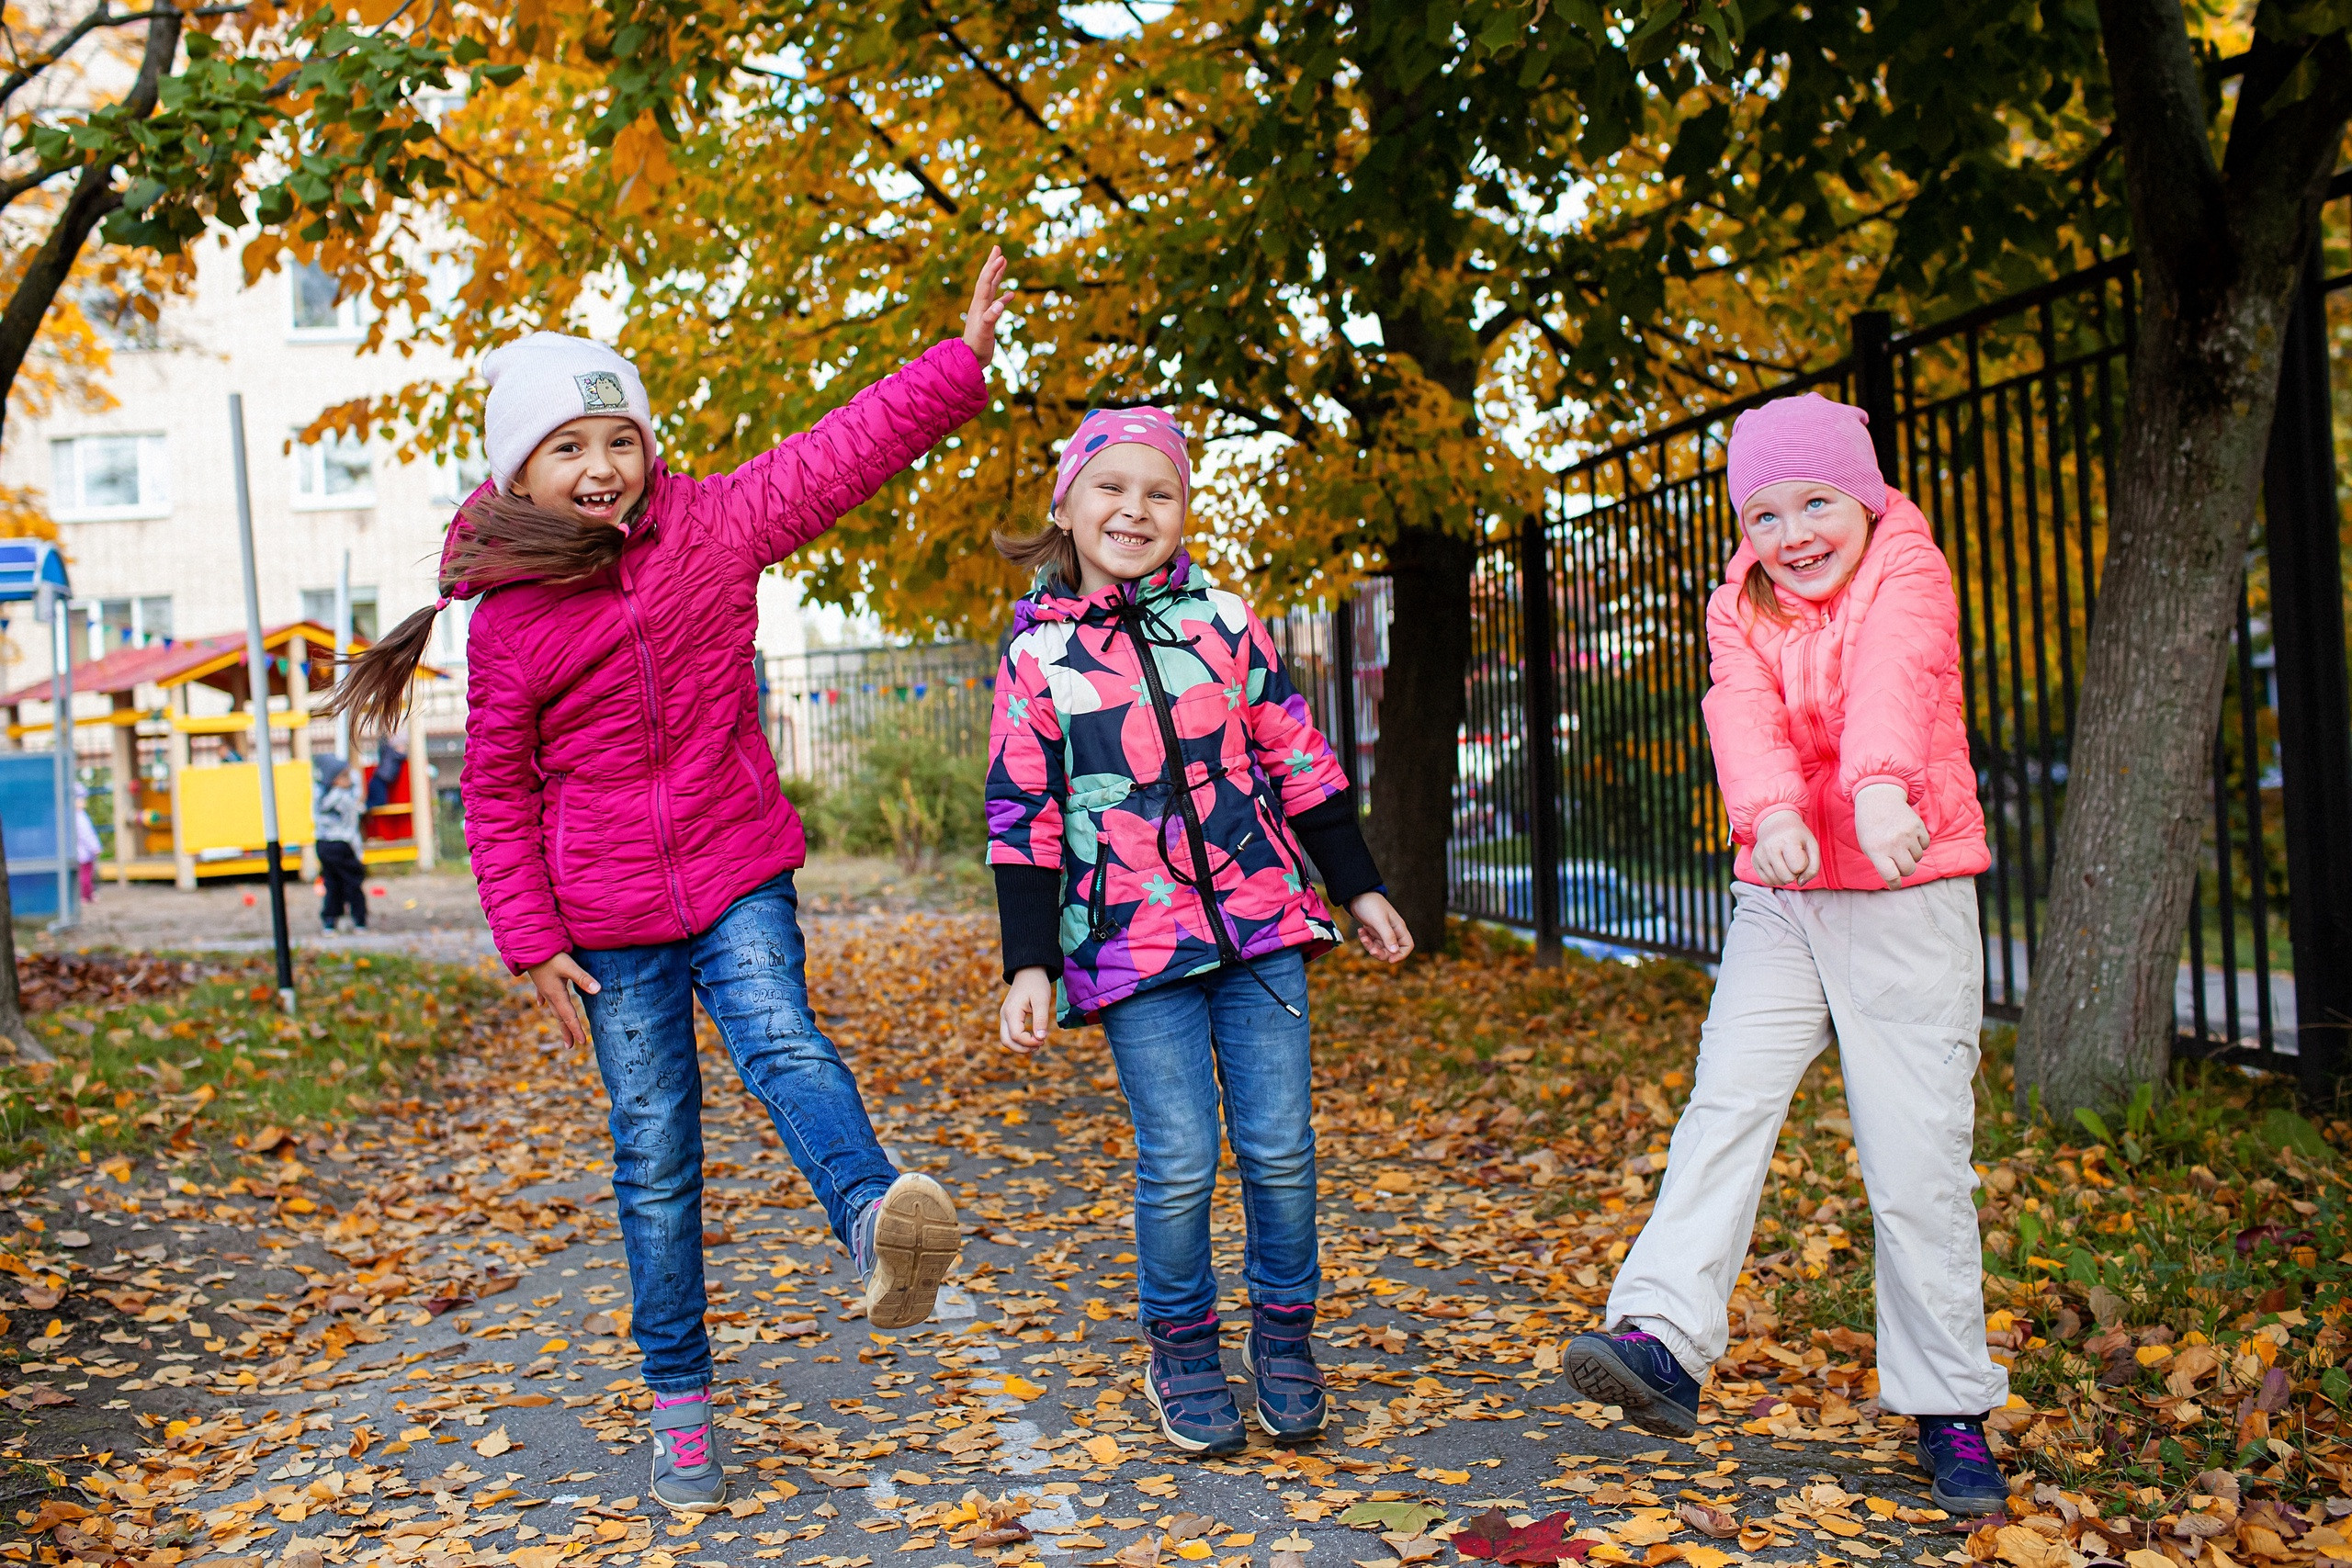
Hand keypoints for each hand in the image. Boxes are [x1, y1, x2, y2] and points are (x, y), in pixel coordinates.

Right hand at [523, 952, 598, 1048]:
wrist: (529, 946)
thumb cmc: (550, 956)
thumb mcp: (569, 966)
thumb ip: (583, 978)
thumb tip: (598, 990)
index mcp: (557, 995)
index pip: (569, 1016)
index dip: (576, 1029)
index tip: (582, 1043)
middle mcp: (549, 994)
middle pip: (560, 1016)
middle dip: (566, 1030)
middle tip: (570, 1045)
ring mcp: (544, 988)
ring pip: (553, 1007)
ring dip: (559, 1019)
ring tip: (561, 1028)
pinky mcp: (541, 980)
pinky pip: (544, 995)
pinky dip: (544, 1001)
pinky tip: (542, 1004)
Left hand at [963, 246, 1009, 363]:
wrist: (970, 359)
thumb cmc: (977, 346)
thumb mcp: (985, 332)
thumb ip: (991, 317)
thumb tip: (1001, 303)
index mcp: (979, 305)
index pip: (986, 282)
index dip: (993, 269)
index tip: (1001, 256)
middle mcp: (979, 304)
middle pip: (986, 279)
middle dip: (991, 263)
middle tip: (997, 247)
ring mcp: (983, 311)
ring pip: (991, 287)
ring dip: (996, 274)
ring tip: (1002, 261)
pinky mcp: (988, 319)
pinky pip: (996, 303)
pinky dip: (1003, 296)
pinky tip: (1011, 295)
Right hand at [1000, 966, 1053, 1053]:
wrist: (1028, 971)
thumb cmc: (1036, 984)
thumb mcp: (1042, 1000)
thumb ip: (1041, 1019)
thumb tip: (1040, 1038)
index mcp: (1011, 1011)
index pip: (1016, 1035)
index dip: (1030, 1042)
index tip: (1043, 1039)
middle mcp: (1004, 1015)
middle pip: (1006, 1041)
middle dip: (1023, 1048)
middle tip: (1040, 1045)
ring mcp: (1004, 1016)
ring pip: (1006, 1039)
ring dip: (1020, 1046)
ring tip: (1037, 1043)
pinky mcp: (1008, 1016)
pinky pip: (1009, 1034)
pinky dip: (1019, 1040)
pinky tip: (1032, 1038)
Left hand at [1348, 891, 1413, 963]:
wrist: (1358, 895)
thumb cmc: (1371, 905)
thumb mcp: (1379, 921)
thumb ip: (1388, 936)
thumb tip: (1395, 952)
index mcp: (1399, 928)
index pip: (1407, 945)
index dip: (1401, 955)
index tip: (1390, 960)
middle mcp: (1393, 931)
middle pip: (1391, 951)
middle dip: (1380, 952)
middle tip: (1371, 950)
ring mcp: (1383, 932)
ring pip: (1380, 948)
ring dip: (1370, 945)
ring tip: (1363, 935)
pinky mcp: (1374, 932)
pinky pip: (1372, 942)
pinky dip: (1366, 939)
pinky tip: (1361, 930)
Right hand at [1750, 809, 1819, 886]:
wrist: (1776, 823)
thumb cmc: (1797, 836)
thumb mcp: (1812, 845)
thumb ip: (1813, 867)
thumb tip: (1801, 883)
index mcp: (1787, 841)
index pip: (1798, 867)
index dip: (1803, 865)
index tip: (1801, 855)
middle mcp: (1770, 847)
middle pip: (1787, 877)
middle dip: (1794, 874)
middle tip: (1794, 862)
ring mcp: (1760, 855)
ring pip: (1777, 881)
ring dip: (1785, 877)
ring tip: (1786, 864)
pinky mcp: (1754, 861)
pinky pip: (1767, 881)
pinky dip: (1775, 878)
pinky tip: (1778, 868)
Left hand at [1854, 782, 1929, 888]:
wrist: (1878, 798)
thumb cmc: (1870, 826)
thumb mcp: (1867, 845)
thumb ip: (1880, 862)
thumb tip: (1896, 879)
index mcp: (1877, 850)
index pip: (1891, 875)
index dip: (1895, 884)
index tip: (1895, 884)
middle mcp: (1893, 843)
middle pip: (1909, 869)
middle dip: (1904, 869)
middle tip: (1898, 861)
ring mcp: (1907, 834)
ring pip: (1918, 857)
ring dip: (1911, 855)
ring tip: (1901, 844)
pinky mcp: (1918, 826)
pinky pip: (1925, 845)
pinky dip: (1919, 844)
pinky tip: (1909, 836)